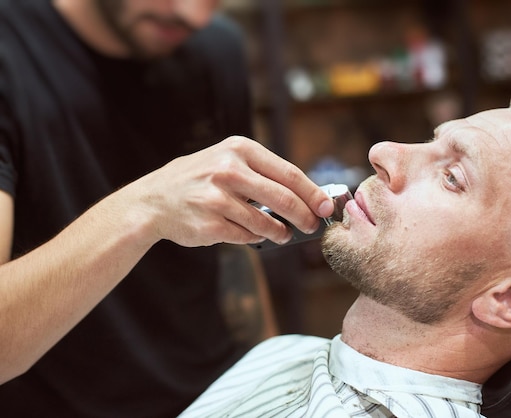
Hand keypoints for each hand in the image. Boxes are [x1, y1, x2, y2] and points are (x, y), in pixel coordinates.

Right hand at [124, 136, 334, 246]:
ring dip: (281, 232)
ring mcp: (216, 197)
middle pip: (283, 198)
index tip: (326, 206)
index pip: (288, 172)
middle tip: (313, 226)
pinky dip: (255, 237)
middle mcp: (228, 169)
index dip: (312, 192)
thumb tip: (304, 197)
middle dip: (304, 216)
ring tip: (284, 235)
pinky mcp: (209, 223)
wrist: (152, 201)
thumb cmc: (198, 180)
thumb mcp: (226, 160)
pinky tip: (255, 235)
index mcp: (239, 148)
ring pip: (265, 221)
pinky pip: (245, 235)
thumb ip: (261, 173)